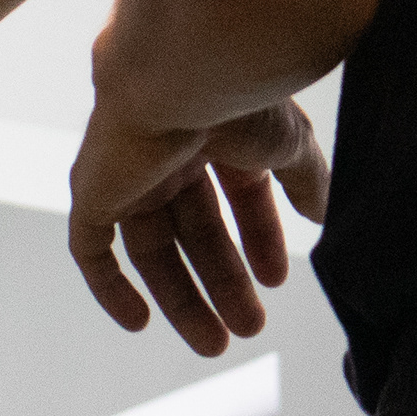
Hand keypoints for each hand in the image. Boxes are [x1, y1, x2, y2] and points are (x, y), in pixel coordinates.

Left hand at [69, 100, 328, 352]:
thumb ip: (306, 180)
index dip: (258, 239)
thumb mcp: (291, 145)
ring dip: (182, 297)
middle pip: (194, 230)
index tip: (276, 281)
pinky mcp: (92, 189)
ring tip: (216, 343)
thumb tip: (324, 214)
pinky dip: (111, 287)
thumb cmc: (240, 96)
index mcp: (217, 130)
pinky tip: (139, 323)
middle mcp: (170, 149)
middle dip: (223, 281)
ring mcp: (128, 170)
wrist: (182, 71)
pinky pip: (92, 249)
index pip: (236, 194)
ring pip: (152, 248)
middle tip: (249, 328)